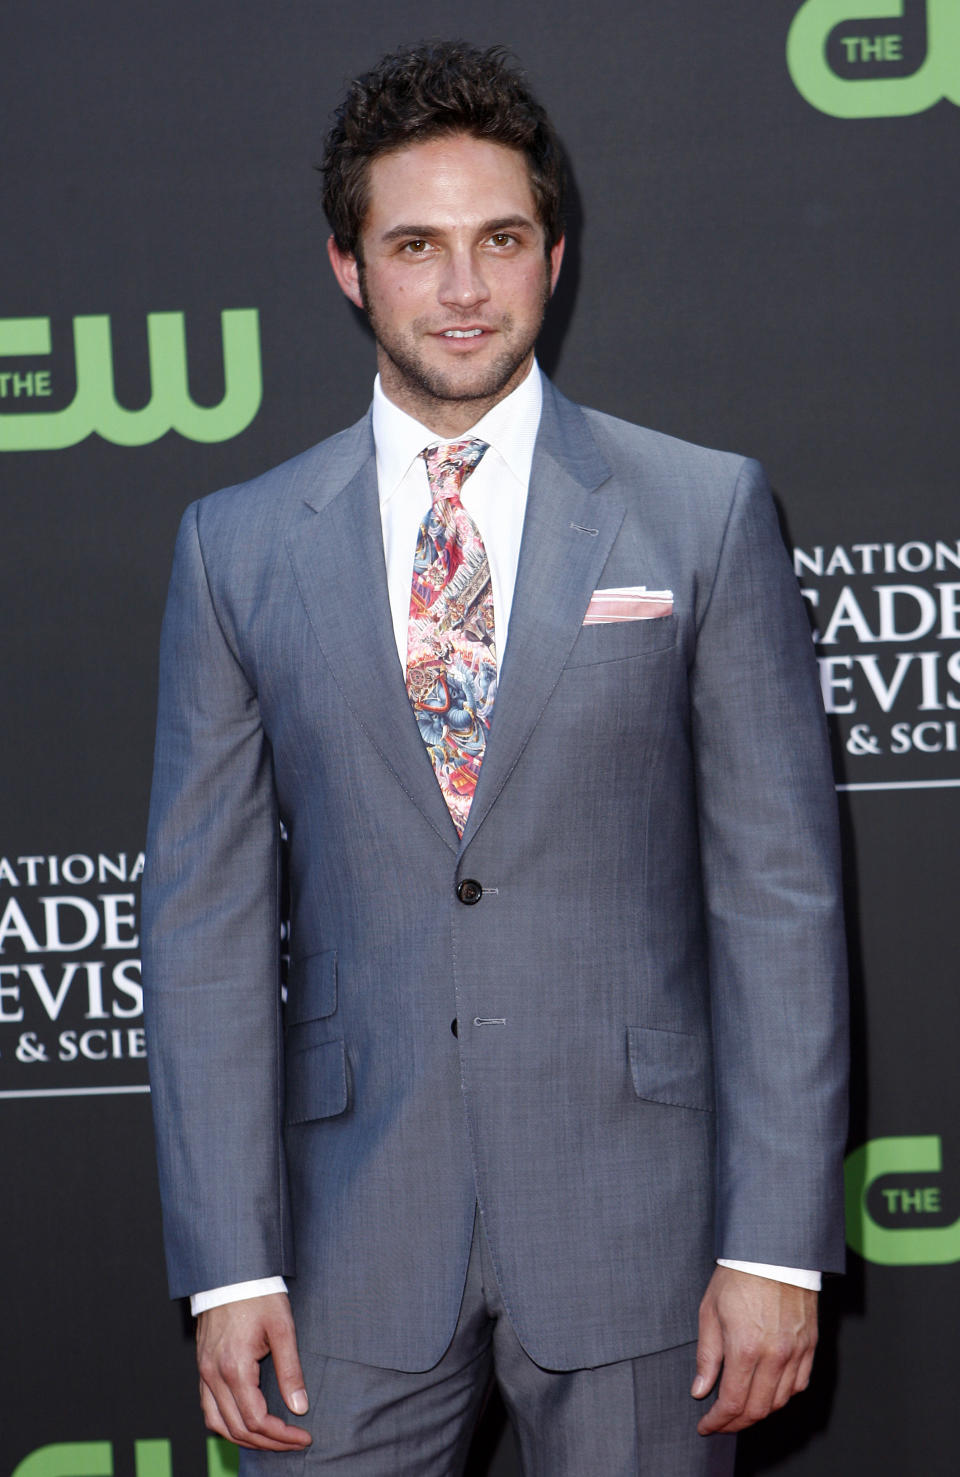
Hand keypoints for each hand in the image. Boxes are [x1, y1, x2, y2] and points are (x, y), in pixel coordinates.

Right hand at [196, 1292, 311, 1450]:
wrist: (231, 1273)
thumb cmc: (259, 1295)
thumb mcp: (283, 1328)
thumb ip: (291, 1370)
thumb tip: (300, 1407)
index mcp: (234, 1368)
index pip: (257, 1419)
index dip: (282, 1435)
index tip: (304, 1436)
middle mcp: (213, 1375)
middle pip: (238, 1428)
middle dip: (269, 1442)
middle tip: (294, 1442)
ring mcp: (204, 1372)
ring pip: (218, 1424)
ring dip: (245, 1438)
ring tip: (272, 1439)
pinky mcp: (202, 1367)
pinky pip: (209, 1408)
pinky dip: (227, 1423)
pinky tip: (246, 1422)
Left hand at [691, 1266, 816, 1434]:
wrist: (773, 1252)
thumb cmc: (738, 1276)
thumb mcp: (710, 1312)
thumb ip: (707, 1356)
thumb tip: (700, 1390)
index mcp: (745, 1347)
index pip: (732, 1402)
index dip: (718, 1421)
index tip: (706, 1425)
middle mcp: (774, 1355)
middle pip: (757, 1409)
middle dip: (735, 1423)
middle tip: (721, 1423)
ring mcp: (795, 1352)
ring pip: (779, 1401)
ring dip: (759, 1412)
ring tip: (741, 1409)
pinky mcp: (810, 1345)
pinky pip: (799, 1384)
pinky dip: (783, 1396)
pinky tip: (768, 1393)